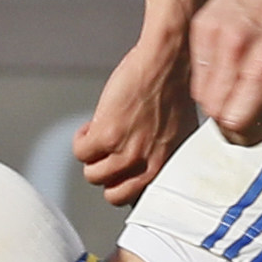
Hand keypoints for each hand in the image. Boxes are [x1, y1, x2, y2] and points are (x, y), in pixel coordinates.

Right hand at [72, 31, 198, 208]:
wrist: (167, 60)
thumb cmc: (176, 88)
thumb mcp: (181, 133)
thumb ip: (165, 157)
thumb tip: (148, 171)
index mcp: (170, 167)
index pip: (144, 200)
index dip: (128, 188)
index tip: (122, 180)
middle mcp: (151, 164)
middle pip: (114, 195)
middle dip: (108, 176)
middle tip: (108, 156)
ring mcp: (128, 152)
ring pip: (93, 175)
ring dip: (92, 156)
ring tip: (100, 136)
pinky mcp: (107, 135)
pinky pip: (80, 153)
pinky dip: (81, 140)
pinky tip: (93, 125)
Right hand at [191, 0, 261, 144]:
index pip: (236, 122)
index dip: (247, 136)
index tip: (257, 131)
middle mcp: (235, 50)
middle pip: (214, 112)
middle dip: (232, 120)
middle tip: (251, 111)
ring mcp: (214, 35)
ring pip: (201, 94)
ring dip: (221, 99)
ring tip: (244, 87)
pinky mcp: (202, 25)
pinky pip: (197, 69)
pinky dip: (212, 76)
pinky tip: (235, 66)